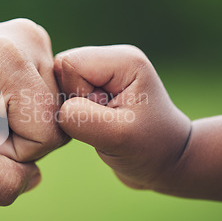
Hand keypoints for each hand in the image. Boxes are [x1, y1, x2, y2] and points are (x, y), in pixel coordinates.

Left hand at [0, 19, 68, 204]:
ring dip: (13, 123)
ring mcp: (30, 37)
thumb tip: (35, 176)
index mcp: (11, 58)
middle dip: (13, 136)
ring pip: (49, 110)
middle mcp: (29, 38)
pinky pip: (39, 96)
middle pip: (53, 120)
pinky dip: (14, 109)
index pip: (49, 134)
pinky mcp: (26, 44)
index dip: (10, 150)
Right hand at [54, 45, 190, 190]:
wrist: (167, 162)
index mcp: (123, 59)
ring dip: (71, 109)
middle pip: (61, 69)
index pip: (69, 64)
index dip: (76, 95)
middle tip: (101, 122)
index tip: (105, 116)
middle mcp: (112, 58)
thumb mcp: (117, 136)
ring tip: (100, 124)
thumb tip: (54, 106)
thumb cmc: (150, 150)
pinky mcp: (96, 85)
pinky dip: (71, 113)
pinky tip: (95, 124)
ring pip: (58, 82)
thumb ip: (80, 117)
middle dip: (72, 101)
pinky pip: (63, 93)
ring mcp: (104, 71)